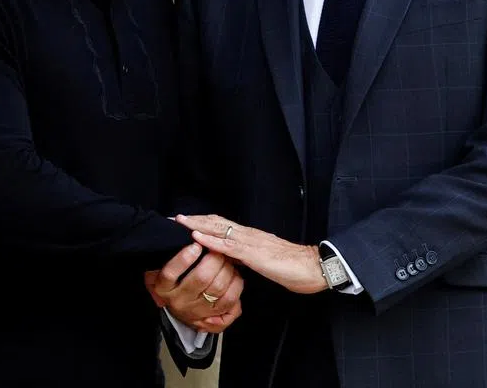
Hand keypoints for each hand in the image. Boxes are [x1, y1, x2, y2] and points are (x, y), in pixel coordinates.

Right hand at [147, 242, 243, 333]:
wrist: (182, 309)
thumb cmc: (177, 280)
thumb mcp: (166, 268)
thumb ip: (172, 252)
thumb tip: (180, 227)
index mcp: (163, 287)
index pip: (170, 273)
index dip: (184, 258)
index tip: (195, 244)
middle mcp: (178, 301)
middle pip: (201, 277)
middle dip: (215, 258)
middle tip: (219, 247)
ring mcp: (196, 311)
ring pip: (218, 287)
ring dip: (228, 268)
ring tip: (227, 258)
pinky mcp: (213, 318)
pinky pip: (230, 300)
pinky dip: (236, 283)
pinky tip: (235, 273)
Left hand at [175, 214, 326, 294]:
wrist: (313, 267)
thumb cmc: (292, 266)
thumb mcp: (264, 261)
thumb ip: (249, 256)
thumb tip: (233, 257)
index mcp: (251, 237)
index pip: (222, 225)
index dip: (203, 222)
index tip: (185, 222)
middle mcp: (248, 235)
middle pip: (217, 222)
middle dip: (195, 219)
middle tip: (173, 218)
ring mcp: (250, 242)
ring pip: (219, 229)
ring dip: (197, 224)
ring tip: (179, 221)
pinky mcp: (253, 254)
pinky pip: (227, 245)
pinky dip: (210, 239)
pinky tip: (196, 236)